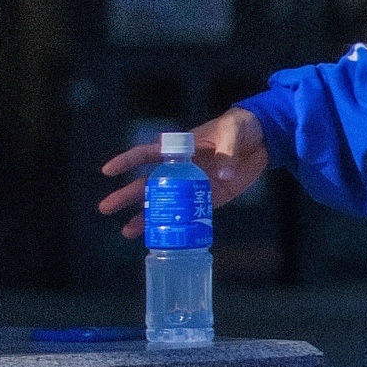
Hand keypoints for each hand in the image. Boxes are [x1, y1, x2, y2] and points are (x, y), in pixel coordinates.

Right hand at [98, 107, 268, 240]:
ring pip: (164, 203)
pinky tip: (163, 237)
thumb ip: (228, 152)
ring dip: (145, 217)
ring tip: (127, 232)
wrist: (261, 141)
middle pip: (148, 183)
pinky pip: (189, 214)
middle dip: (126, 196)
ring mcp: (193, 186)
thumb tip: (222, 175)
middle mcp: (181, 169)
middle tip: (105, 208)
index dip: (128, 161)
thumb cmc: (240, 129)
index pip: (148, 154)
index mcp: (180, 149)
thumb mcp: (233, 133)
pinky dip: (176, 225)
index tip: (108, 171)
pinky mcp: (209, 198)